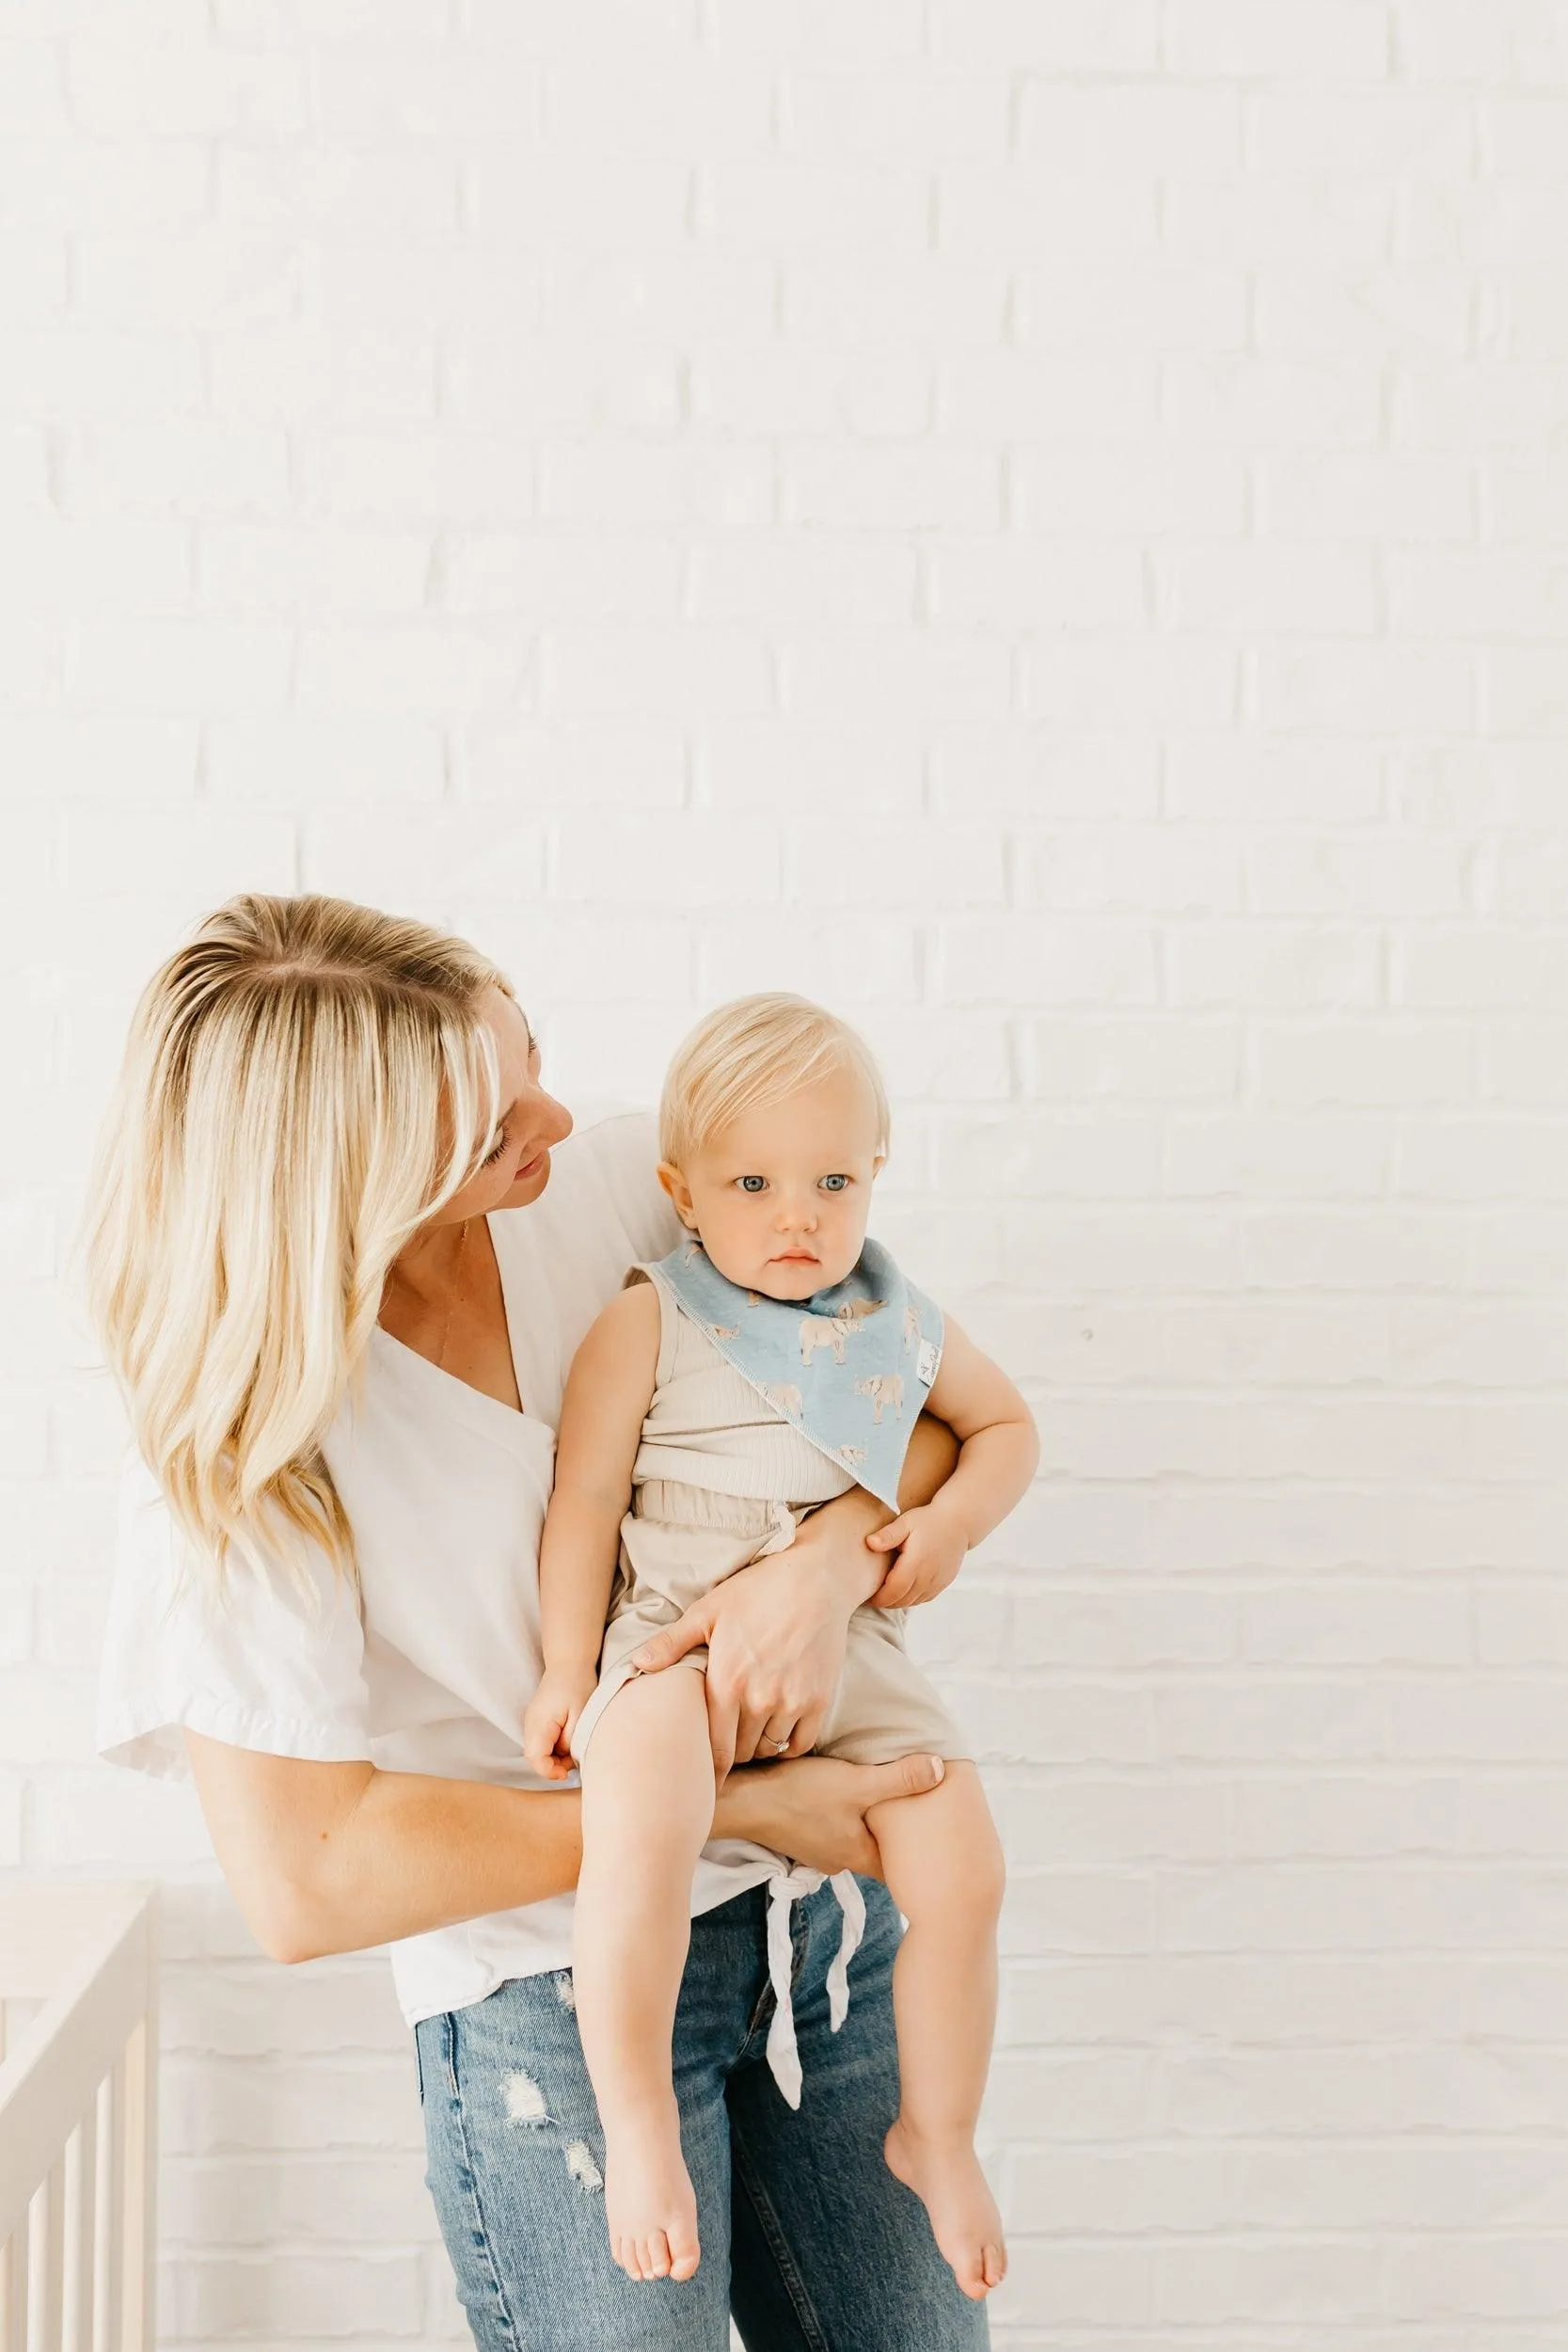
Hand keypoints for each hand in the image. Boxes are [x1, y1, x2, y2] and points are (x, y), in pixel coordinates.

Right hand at [523, 1666, 595, 1780]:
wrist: (569, 1662)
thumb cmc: (577, 1685)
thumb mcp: (580, 1715)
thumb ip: (571, 1740)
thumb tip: (566, 1758)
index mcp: (539, 1723)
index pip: (535, 1758)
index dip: (550, 1771)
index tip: (567, 1772)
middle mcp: (530, 1724)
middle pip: (534, 1757)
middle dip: (553, 1766)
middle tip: (574, 1761)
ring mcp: (532, 1721)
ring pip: (537, 1750)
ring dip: (554, 1757)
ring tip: (573, 1748)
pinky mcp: (537, 1719)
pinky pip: (541, 1741)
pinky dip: (553, 1747)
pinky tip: (568, 1740)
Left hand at [628, 1548, 855, 1780]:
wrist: (816, 1579)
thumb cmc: (758, 1591)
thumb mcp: (708, 1610)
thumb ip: (672, 1643)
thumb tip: (637, 1665)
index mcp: (727, 1681)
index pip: (713, 1748)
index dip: (707, 1771)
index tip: (701, 1782)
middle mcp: (759, 1699)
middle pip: (740, 1751)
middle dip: (729, 1751)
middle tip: (723, 1745)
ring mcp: (791, 1702)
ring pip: (768, 1748)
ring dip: (757, 1746)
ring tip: (749, 1734)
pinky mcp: (818, 1700)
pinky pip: (800, 1743)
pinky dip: (787, 1745)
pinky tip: (778, 1731)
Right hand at [716, 1751, 945, 1879]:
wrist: (739, 1800)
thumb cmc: (798, 1795)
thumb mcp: (855, 1783)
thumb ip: (900, 1778)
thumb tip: (942, 1770)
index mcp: (859, 1855)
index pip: (901, 1864)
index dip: (921, 1852)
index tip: (939, 1837)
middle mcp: (839, 1859)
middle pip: (879, 1849)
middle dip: (896, 1833)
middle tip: (919, 1810)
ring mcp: (817, 1848)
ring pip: (855, 1836)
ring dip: (867, 1821)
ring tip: (886, 1796)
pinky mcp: (799, 1832)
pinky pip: (833, 1826)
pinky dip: (844, 1813)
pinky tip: (844, 1792)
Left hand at [864, 1499, 967, 1607]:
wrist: (958, 1522)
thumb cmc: (928, 1520)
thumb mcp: (906, 1522)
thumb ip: (888, 1534)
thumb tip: (869, 1543)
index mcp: (916, 1562)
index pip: (894, 1590)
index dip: (879, 1598)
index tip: (867, 1596)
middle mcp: (929, 1575)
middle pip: (902, 1600)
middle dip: (885, 1602)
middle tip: (871, 1598)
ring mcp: (938, 1581)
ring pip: (913, 1602)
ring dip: (897, 1602)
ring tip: (884, 1595)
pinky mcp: (943, 1583)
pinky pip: (924, 1599)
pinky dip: (911, 1599)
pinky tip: (902, 1591)